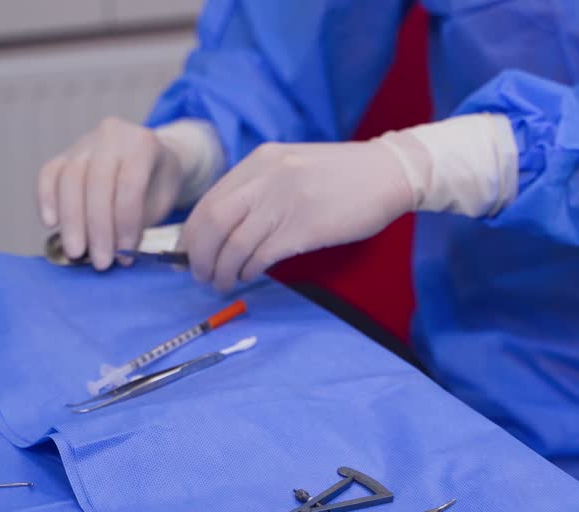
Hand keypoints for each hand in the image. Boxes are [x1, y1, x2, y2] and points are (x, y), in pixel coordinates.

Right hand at [37, 117, 184, 269]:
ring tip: (76, 252)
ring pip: (70, 178)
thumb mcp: (161, 201)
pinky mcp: (64, 154)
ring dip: (71, 221)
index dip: (125, 223)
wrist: (150, 159)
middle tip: (99, 262)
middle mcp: (112, 135)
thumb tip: (114, 253)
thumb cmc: (157, 186)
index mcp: (143, 143)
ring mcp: (85, 142)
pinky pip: (49, 174)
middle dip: (97, 227)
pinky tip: (51, 224)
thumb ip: (139, 221)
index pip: (129, 185)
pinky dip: (47, 199)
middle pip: (97, 182)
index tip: (124, 255)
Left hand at [181, 139, 421, 291]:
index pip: (210, 201)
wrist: (389, 172)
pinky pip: (262, 255)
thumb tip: (222, 227)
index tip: (189, 254)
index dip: (192, 233)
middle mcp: (267, 178)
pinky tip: (248, 276)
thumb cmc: (340, 176)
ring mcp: (285, 201)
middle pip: (213, 222)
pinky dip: (248, 270)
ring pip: (235, 243)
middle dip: (199, 255)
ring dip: (222, 270)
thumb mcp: (291, 167)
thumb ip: (258, 189)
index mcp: (260, 161)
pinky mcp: (305, 227)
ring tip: (222, 282)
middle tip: (200, 275)